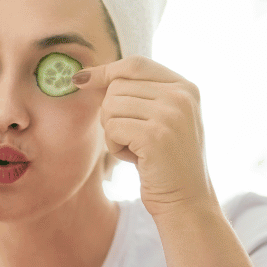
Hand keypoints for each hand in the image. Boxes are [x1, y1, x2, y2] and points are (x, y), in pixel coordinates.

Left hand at [74, 57, 217, 220]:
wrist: (186, 201)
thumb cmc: (165, 164)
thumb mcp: (161, 120)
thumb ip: (139, 96)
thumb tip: (89, 77)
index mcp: (185, 87)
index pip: (135, 64)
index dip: (104, 70)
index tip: (80, 80)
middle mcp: (181, 95)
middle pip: (117, 87)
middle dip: (111, 114)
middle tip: (130, 138)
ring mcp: (170, 113)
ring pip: (110, 107)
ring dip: (113, 132)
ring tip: (135, 150)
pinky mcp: (155, 135)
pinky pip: (112, 129)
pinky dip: (115, 147)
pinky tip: (134, 159)